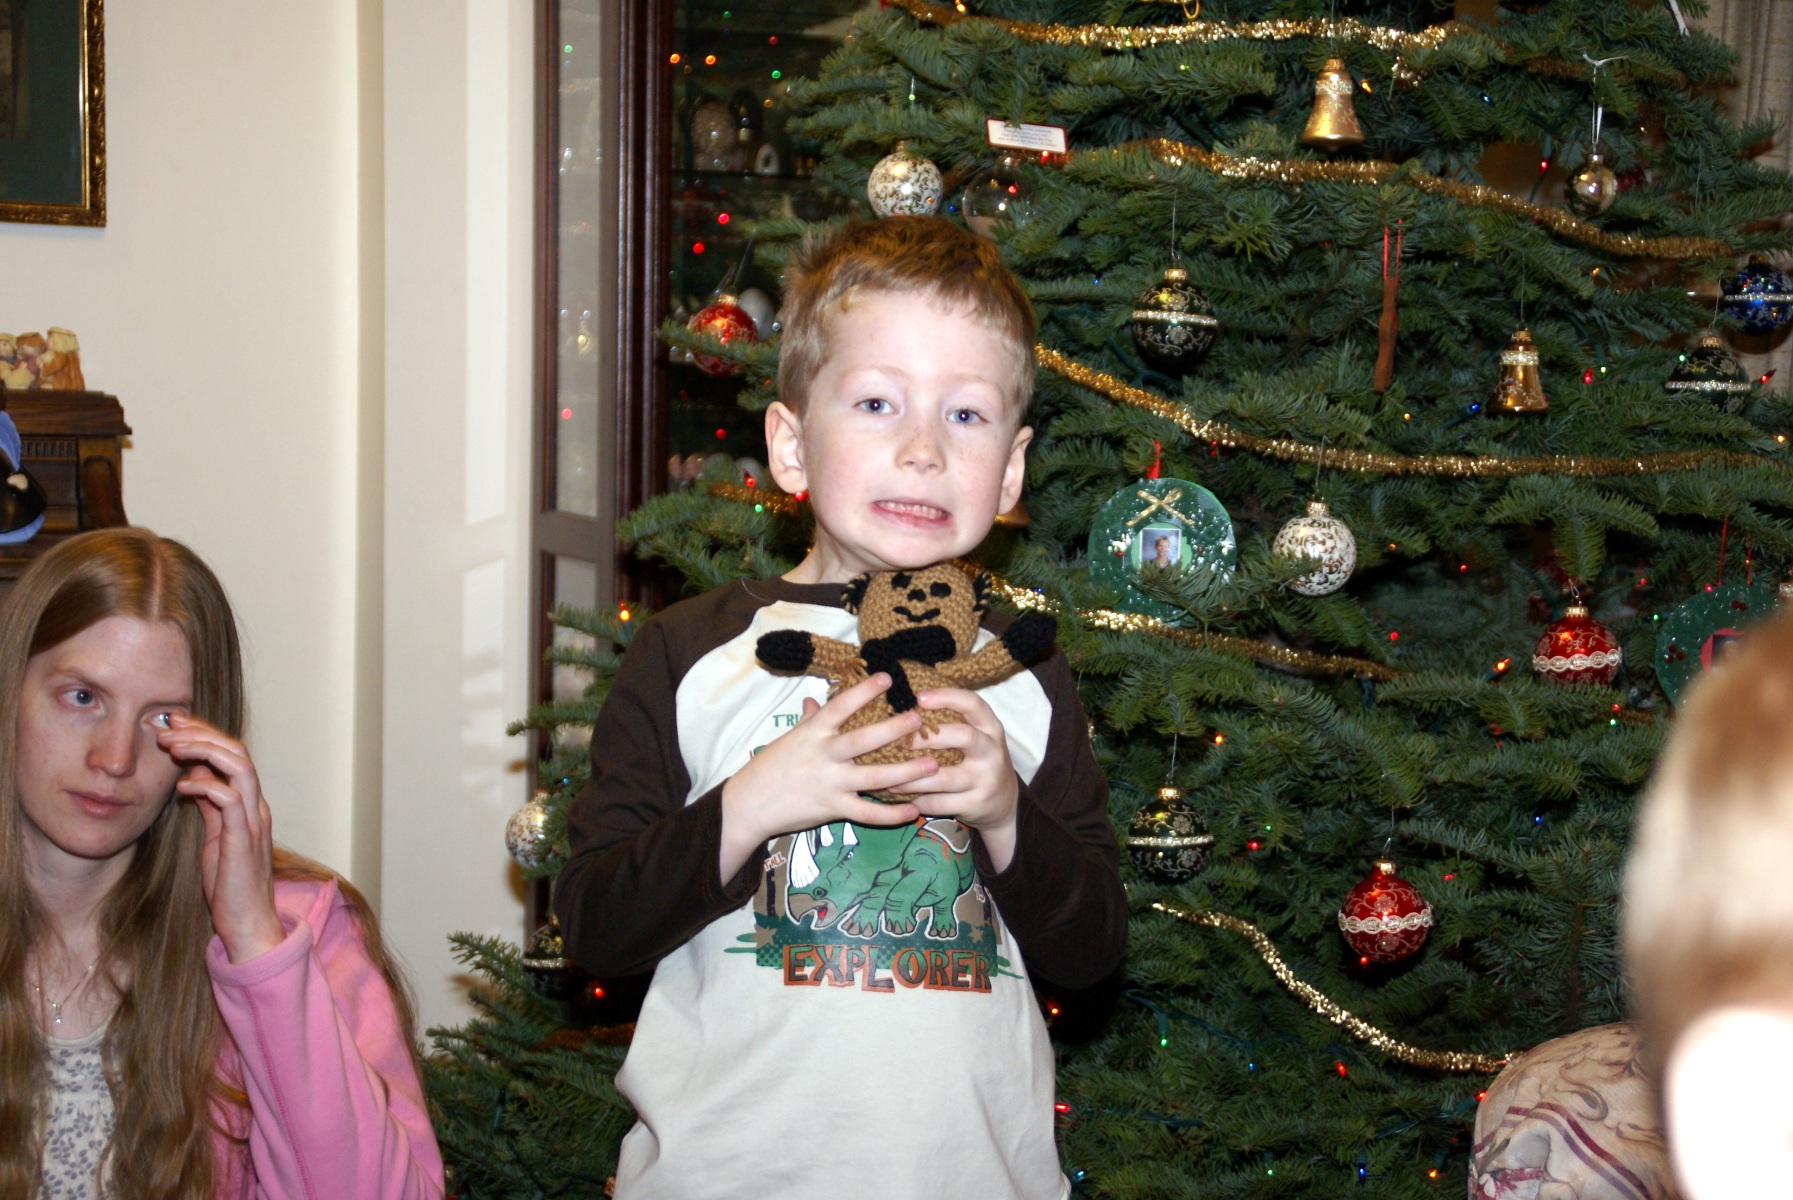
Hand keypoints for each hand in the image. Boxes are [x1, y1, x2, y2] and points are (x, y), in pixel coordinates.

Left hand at [157, 714, 282, 963]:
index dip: (205, 734)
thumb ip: (210, 805)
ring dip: (204, 750)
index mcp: (249, 804)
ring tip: (172, 745)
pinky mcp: (243, 840)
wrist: (248, 924)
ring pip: (239, 766)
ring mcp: (253, 821)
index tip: (174, 724)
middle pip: (237, 751)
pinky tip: (181, 788)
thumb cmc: (230, 884)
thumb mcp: (215, 836)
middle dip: (201, 733)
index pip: (233, 754)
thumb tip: (195, 775)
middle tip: (168, 726)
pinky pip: (228, 800)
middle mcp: (256, 806)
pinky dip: (205, 786)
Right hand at [719, 673, 932, 879]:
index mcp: (814, 732)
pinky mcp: (833, 809)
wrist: (750, 804)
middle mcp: (825, 755)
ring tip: (932, 765)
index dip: (864, 691)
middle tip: (918, 719)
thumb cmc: (771, 767)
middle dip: (893, 729)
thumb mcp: (790, 739)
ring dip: (905, 771)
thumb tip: (813, 700)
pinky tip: (914, 811)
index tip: (887, 678)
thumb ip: (809, 720)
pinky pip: (867, 813)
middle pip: (864, 740)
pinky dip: (891, 815)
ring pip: (873, 777)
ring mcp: (830, 783)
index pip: (841, 706)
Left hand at [889, 688, 1018, 871]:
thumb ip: (953, 722)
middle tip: (900, 741)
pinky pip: (940, 802)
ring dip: (912, 777)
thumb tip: (905, 710)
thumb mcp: (977, 737)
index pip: (973, 704)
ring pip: (944, 777)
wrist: (1005, 803)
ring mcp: (985, 779)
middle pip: (963, 736)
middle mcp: (991, 751)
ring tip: (888, 777)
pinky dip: (918, 800)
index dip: (947, 697)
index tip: (919, 697)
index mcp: (990, 728)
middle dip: (928, 738)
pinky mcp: (975, 804)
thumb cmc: (978, 760)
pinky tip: (902, 797)